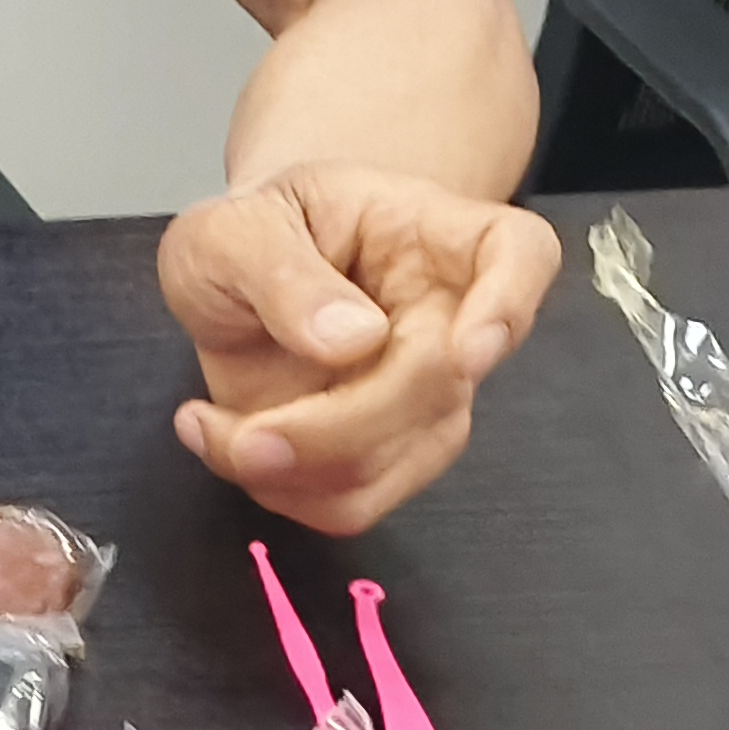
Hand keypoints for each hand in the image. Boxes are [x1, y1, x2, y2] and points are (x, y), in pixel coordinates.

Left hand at [157, 164, 560, 535]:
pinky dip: (287, 494)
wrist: (239, 274)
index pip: (520, 253)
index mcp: (431, 233)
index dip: (511, 305)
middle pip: (444, 386)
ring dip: (301, 472)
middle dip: (338, 429)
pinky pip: (360, 499)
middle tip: (243, 438)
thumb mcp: (234, 229)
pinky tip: (224, 445)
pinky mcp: (389, 451)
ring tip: (208, 431)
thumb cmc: (253, 234)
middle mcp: (450, 318)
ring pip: (405, 460)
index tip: (465, 353)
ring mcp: (429, 394)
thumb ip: (282, 271)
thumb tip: (355, 341)